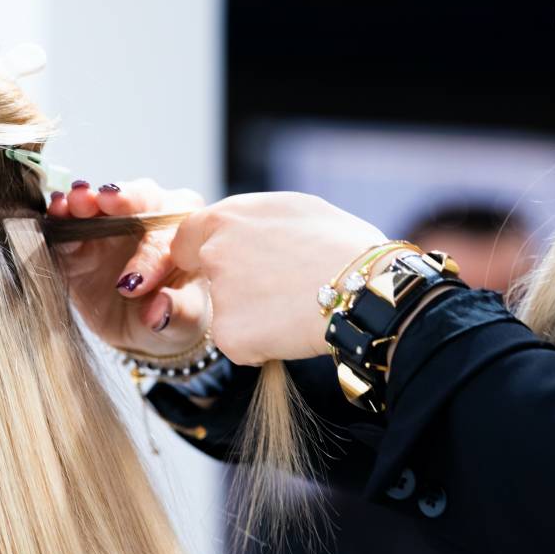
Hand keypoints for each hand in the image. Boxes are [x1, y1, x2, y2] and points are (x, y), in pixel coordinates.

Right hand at [47, 179, 208, 357]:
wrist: (145, 327)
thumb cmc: (176, 314)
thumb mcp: (184, 322)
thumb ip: (177, 313)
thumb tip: (157, 313)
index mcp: (185, 232)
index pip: (170, 236)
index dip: (150, 257)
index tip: (133, 285)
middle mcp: (150, 217)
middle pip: (139, 198)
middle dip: (121, 199)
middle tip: (105, 201)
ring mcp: (111, 225)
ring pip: (101, 201)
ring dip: (85, 201)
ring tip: (73, 203)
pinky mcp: (79, 241)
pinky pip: (68, 224)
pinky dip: (60, 218)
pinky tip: (55, 213)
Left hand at [170, 192, 387, 364]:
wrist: (368, 290)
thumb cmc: (342, 245)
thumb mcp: (294, 209)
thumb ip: (252, 221)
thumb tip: (241, 230)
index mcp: (225, 218)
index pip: (186, 238)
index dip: (203, 253)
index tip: (228, 264)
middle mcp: (213, 254)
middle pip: (208, 277)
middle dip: (233, 285)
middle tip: (276, 289)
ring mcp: (219, 296)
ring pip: (227, 311)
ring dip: (251, 315)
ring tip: (295, 306)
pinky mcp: (229, 336)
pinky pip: (239, 343)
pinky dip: (260, 344)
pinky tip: (293, 330)